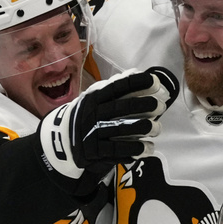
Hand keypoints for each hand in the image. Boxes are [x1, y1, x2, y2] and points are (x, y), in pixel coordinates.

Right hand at [36, 66, 178, 195]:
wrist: (61, 141)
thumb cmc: (86, 115)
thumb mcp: (94, 98)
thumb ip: (114, 87)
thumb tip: (135, 72)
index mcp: (94, 98)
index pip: (117, 87)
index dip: (137, 83)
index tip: (155, 82)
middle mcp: (93, 114)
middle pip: (121, 108)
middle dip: (143, 105)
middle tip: (161, 105)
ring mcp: (93, 134)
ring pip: (121, 129)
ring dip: (142, 128)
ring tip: (157, 128)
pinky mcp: (96, 152)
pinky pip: (117, 151)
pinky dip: (134, 149)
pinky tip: (148, 148)